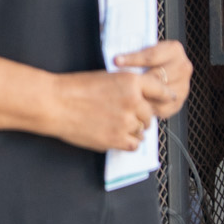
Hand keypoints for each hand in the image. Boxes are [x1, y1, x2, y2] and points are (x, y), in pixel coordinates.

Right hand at [54, 40, 193, 150]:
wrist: (55, 103)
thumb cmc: (75, 89)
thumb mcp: (108, 78)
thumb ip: (129, 87)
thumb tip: (143, 98)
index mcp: (132, 82)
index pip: (160, 90)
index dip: (164, 96)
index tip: (168, 100)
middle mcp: (133, 102)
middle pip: (149, 115)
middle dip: (140, 117)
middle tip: (124, 116)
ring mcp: (126, 122)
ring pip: (142, 131)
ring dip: (133, 130)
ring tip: (114, 125)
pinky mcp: (116, 139)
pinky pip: (133, 145)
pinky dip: (127, 143)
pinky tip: (115, 136)